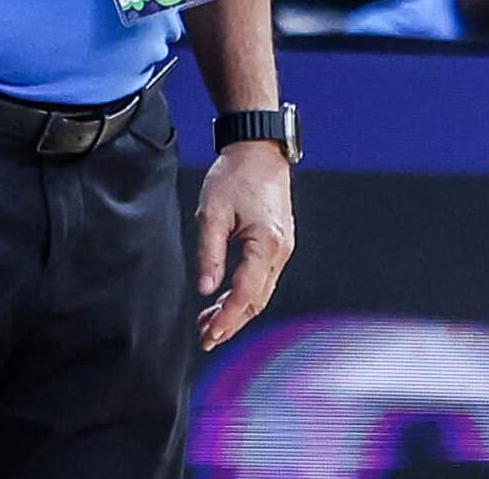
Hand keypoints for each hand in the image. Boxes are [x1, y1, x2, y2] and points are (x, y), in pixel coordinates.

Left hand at [195, 142, 294, 351]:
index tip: (209, 335)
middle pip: (257, 300)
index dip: (227, 318)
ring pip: (261, 292)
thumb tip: (205, 289)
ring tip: (209, 323)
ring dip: (237, 310)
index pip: (247, 294)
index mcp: (266, 244)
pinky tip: (225, 298)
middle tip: (205, 338)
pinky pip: (263, 278)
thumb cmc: (235, 175)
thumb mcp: (212, 213)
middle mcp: (280, 251)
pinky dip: (244, 294)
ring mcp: (282, 248)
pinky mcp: (278, 243)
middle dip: (231, 322)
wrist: (258, 150)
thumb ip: (209, 253)